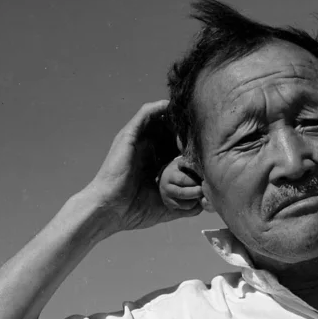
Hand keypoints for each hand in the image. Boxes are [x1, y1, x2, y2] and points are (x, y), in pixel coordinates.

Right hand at [81, 100, 199, 235]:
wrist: (110, 210)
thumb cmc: (133, 211)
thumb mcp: (166, 206)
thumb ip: (185, 204)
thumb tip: (205, 204)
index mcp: (154, 163)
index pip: (176, 146)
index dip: (191, 144)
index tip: (207, 146)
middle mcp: (146, 149)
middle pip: (170, 130)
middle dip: (186, 128)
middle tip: (202, 129)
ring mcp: (137, 141)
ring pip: (160, 119)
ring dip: (176, 117)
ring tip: (191, 118)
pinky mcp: (129, 135)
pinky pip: (146, 114)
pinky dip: (159, 108)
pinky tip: (172, 107)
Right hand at [159, 155, 203, 214]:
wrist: (167, 180)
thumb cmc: (180, 170)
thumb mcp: (182, 163)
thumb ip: (191, 165)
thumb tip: (202, 169)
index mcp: (169, 177)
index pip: (182, 180)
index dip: (194, 181)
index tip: (204, 180)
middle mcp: (166, 190)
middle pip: (183, 194)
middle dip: (196, 192)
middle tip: (205, 190)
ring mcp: (169, 201)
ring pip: (187, 205)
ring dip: (198, 201)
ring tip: (204, 195)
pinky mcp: (174, 210)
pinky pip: (189, 213)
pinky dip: (198, 209)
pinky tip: (201, 202)